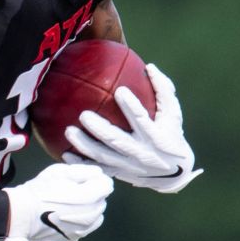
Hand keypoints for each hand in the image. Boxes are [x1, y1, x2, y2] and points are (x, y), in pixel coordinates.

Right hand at [2, 163, 112, 240]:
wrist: (21, 214)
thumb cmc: (40, 190)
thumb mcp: (61, 171)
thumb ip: (84, 171)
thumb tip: (98, 174)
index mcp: (90, 197)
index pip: (107, 185)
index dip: (96, 179)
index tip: (85, 179)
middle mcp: (91, 216)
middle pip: (102, 201)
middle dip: (92, 194)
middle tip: (73, 190)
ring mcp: (82, 230)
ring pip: (95, 216)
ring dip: (88, 209)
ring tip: (69, 204)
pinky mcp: (73, 239)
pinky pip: (84, 228)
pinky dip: (79, 222)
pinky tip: (63, 217)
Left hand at [63, 64, 202, 193]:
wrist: (174, 174)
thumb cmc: (172, 134)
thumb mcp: (174, 114)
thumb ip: (164, 90)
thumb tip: (149, 67)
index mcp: (156, 137)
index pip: (142, 120)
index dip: (131, 107)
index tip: (120, 91)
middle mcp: (141, 153)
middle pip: (117, 141)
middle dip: (100, 129)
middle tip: (83, 114)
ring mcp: (129, 165)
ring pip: (103, 156)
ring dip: (84, 145)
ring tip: (68, 131)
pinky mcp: (120, 173)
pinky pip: (98, 168)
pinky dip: (81, 163)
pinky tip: (65, 153)